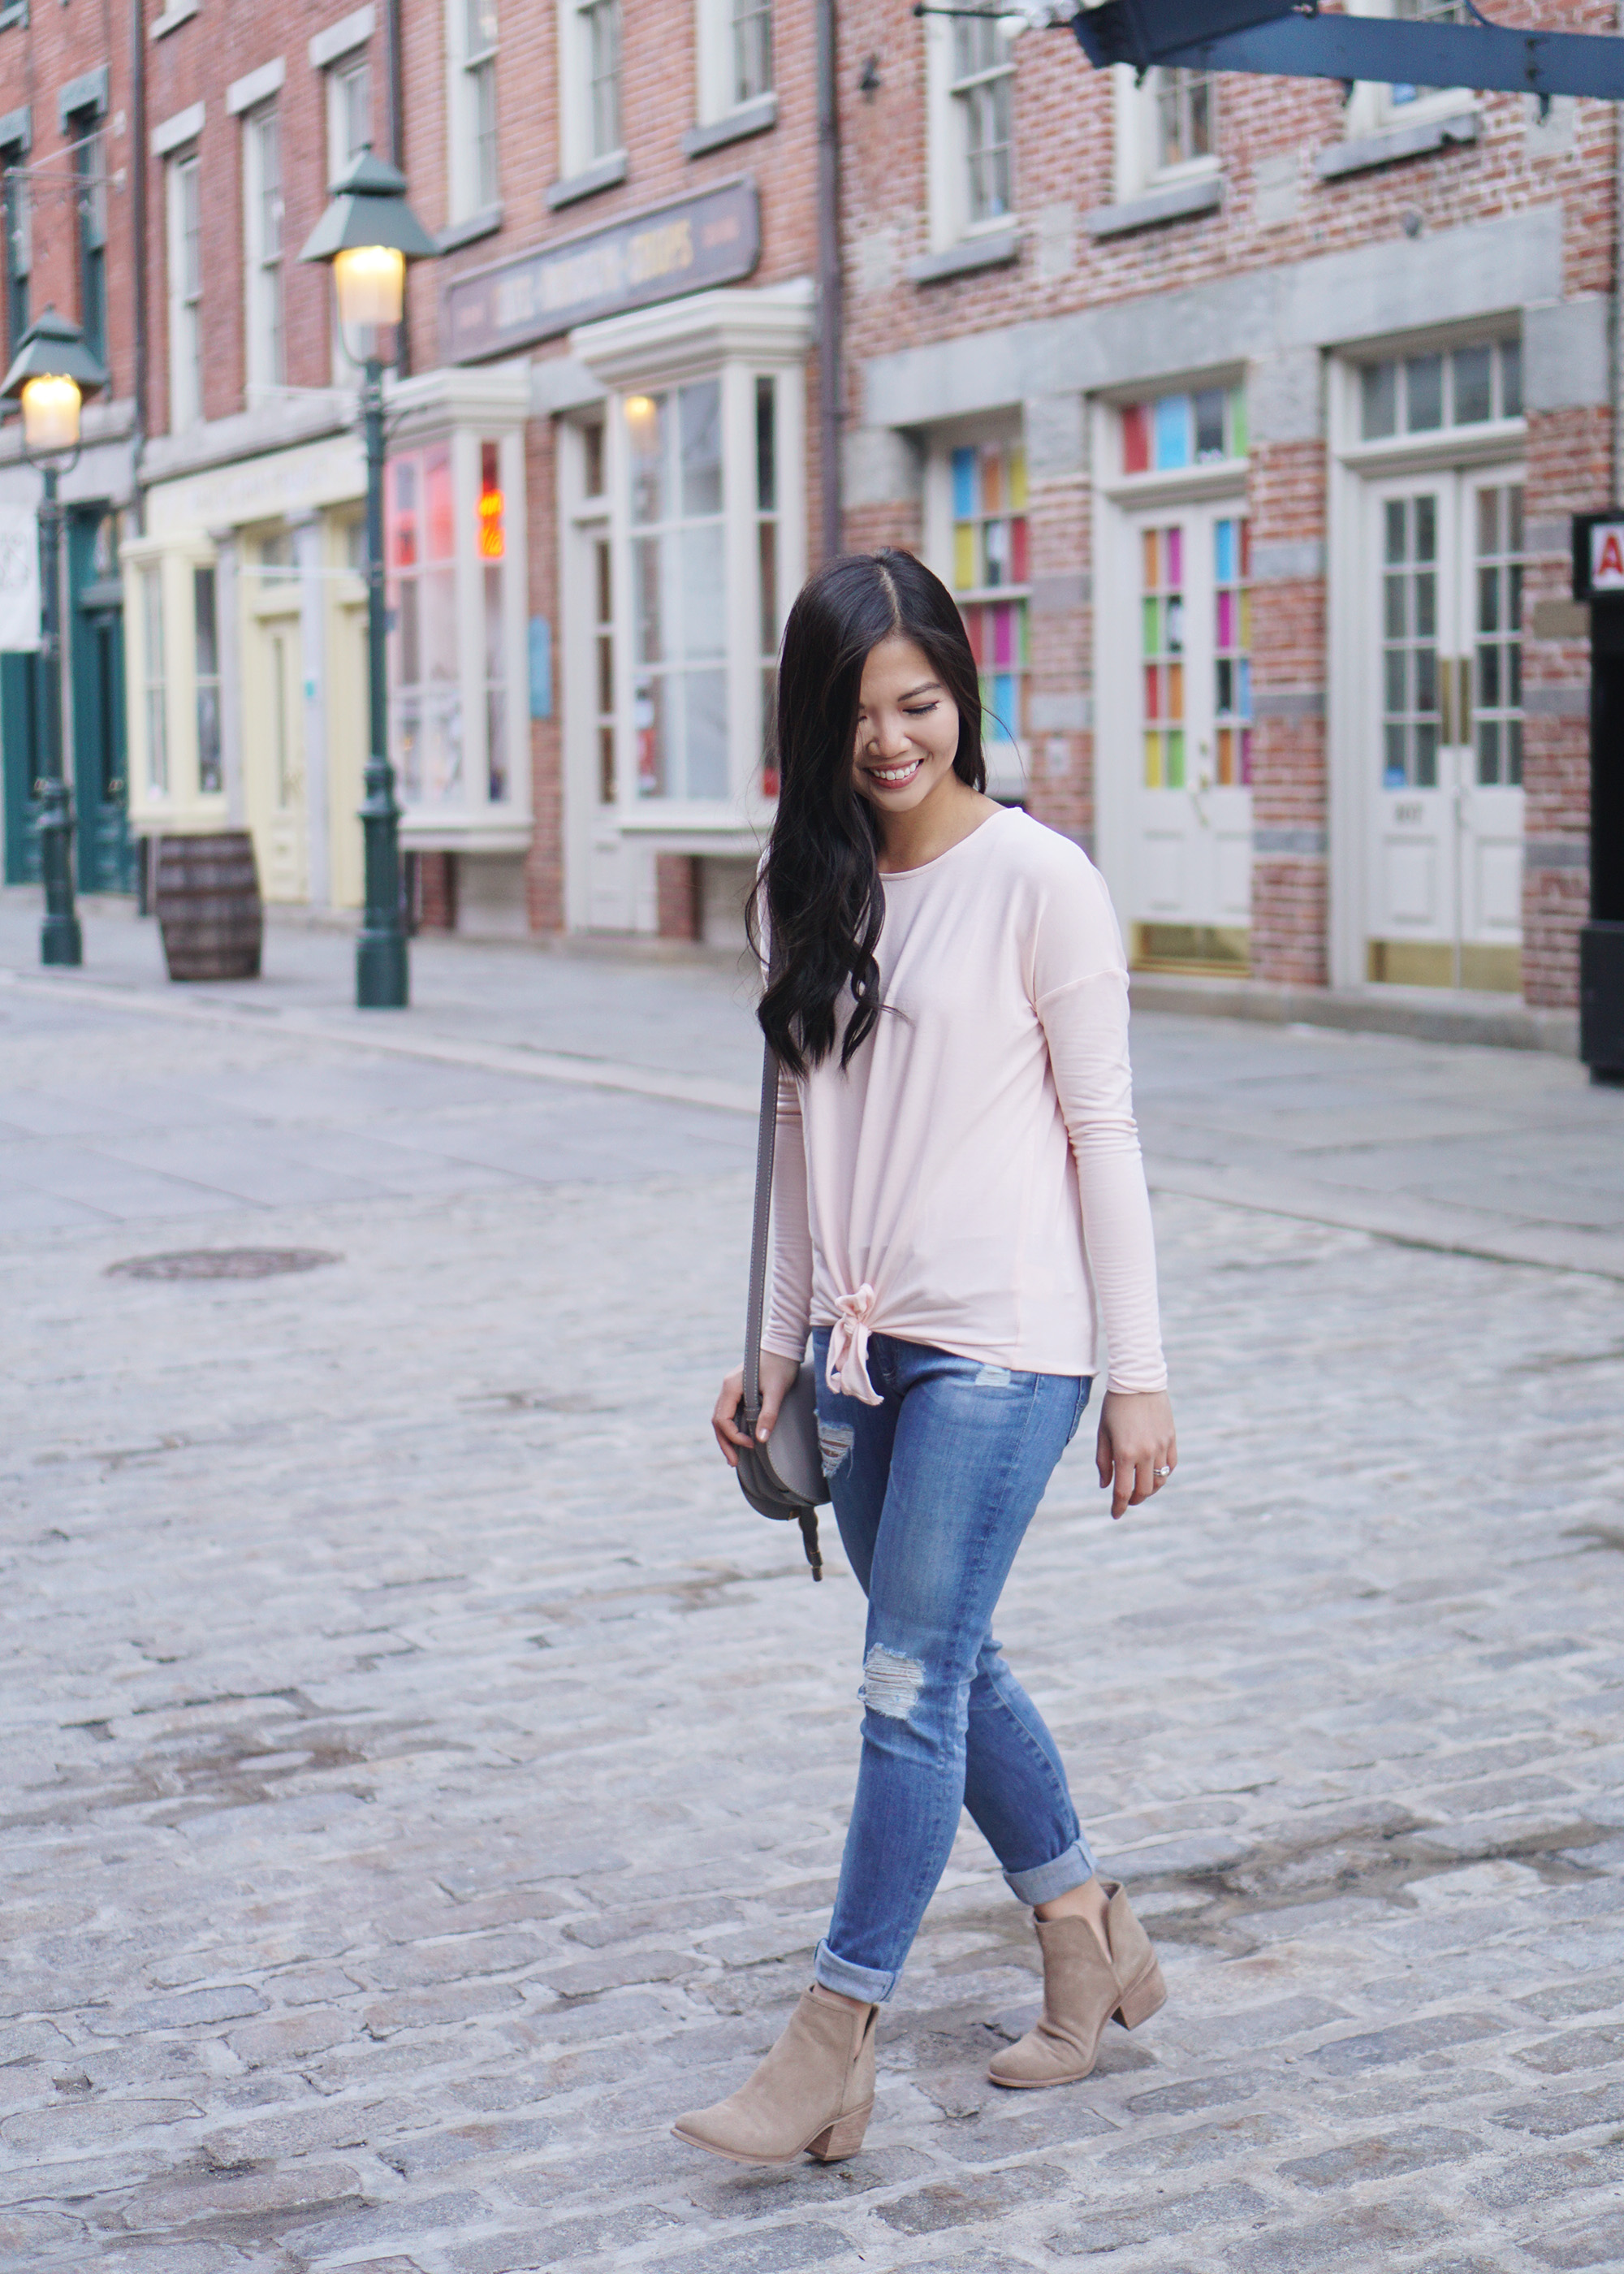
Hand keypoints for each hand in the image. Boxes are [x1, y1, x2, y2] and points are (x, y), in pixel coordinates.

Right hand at [712, 1350, 802, 1468]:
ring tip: (735, 1457)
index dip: (734, 1436)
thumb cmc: (781, 1366)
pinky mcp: (739, 1390)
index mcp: (731, 1387)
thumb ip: (768, 1415)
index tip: (752, 1444)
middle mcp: (726, 1388)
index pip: (722, 1419)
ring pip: (722, 1418)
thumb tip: (761, 1440)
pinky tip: (739, 1439)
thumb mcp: (776, 1391)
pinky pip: (730, 1413)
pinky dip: (732, 1428)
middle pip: (718, 1421)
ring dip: (727, 1437)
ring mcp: (731, 1389)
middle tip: (734, 1463)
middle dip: (725, 1443)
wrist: (784, 1346)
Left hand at [1096, 1389, 1176, 1518]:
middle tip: (1126, 1501)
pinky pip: (1171, 1465)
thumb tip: (1106, 1486)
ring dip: (1149, 1489)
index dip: (1118, 1506)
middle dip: (1134, 1500)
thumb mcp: (1103, 1433)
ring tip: (1139, 1488)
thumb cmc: (1114, 1406)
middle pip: (1143, 1490)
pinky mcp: (1171, 1439)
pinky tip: (1153, 1473)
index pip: (1122, 1490)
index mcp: (1124, 1452)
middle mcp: (1145, 1453)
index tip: (1115, 1514)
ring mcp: (1161, 1446)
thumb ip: (1103, 1461)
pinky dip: (1163, 1474)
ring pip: (1160, 1480)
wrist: (1138, 1380)